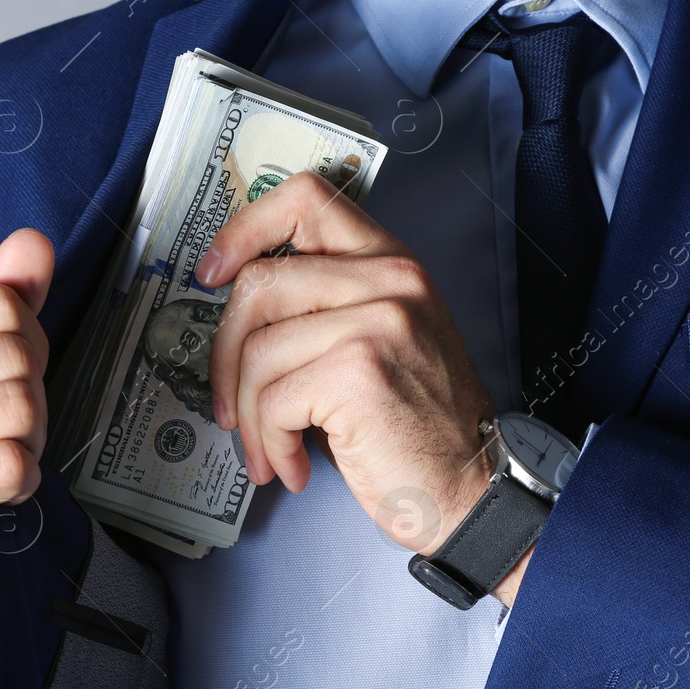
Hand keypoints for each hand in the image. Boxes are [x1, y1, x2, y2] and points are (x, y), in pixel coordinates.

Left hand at [196, 173, 531, 606]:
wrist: (475, 489)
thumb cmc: (424, 428)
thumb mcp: (387, 340)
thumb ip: (327, 304)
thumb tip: (238, 306)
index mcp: (392, 263)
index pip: (306, 199)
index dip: (245, 228)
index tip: (215, 270)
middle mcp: (390, 281)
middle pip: (258, 284)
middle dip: (226, 354)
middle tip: (230, 403)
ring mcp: (376, 322)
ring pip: (257, 351)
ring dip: (248, 416)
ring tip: (268, 449)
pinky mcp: (358, 372)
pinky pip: (271, 400)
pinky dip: (270, 443)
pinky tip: (294, 464)